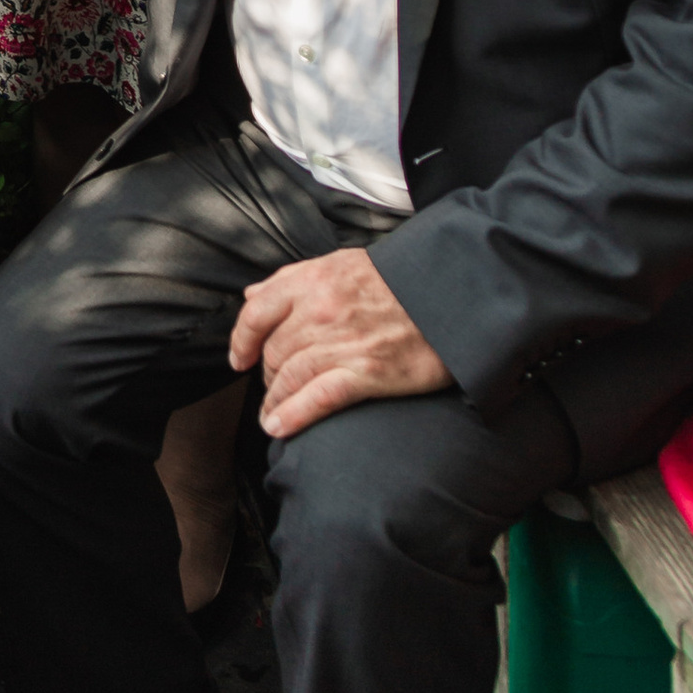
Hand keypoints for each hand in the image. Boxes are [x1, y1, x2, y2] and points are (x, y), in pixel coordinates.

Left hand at [230, 248, 449, 440]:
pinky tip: (278, 428)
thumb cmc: (399, 280)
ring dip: (274, 401)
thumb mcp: (342, 264)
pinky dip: (292, 416)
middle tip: (273, 387)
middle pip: (275, 351)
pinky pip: (317, 398)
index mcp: (313, 281)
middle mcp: (321, 311)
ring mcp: (343, 344)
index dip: (242, 340)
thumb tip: (253, 296)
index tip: (240, 358)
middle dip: (268, 374)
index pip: (257, 313)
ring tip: (271, 414)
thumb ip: (294, 280)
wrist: (452, 294)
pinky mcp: (368, 373)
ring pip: (289, 377)